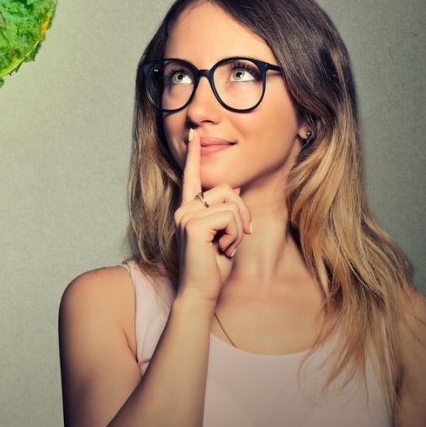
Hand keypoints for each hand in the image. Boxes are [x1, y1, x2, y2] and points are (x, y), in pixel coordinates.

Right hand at [174, 129, 252, 306]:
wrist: (202, 291)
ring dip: (238, 227)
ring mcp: (185, 215)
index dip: (193, 155)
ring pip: (231, 203)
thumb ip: (225, 210)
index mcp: (188, 208)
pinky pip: (229, 217)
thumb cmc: (213, 266)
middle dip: (241, 212)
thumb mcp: (224, 233)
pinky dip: (234, 235)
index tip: (193, 135)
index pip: (191, 176)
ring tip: (226, 246)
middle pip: (226, 189)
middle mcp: (183, 208)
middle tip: (236, 238)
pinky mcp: (192, 225)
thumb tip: (233, 187)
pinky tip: (223, 249)